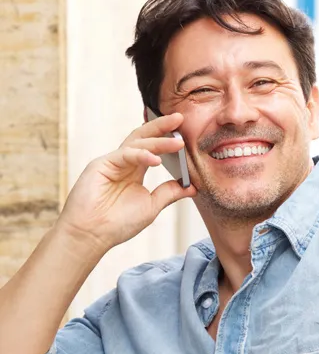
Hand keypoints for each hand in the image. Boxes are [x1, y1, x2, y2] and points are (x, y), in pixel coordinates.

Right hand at [56, 112, 196, 252]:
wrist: (92, 235)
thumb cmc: (117, 224)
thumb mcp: (152, 206)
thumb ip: (169, 193)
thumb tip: (192, 187)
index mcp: (134, 171)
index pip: (153, 149)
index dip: (168, 140)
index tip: (186, 135)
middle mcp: (123, 163)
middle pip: (144, 137)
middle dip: (162, 127)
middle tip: (180, 118)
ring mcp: (111, 162)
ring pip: (137, 143)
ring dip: (158, 141)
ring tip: (178, 142)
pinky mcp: (101, 165)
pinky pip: (124, 155)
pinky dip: (141, 155)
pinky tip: (156, 160)